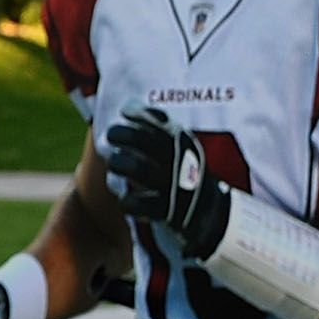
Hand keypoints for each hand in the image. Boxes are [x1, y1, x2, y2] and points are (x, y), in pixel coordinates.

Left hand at [101, 105, 230, 257]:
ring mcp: (175, 188)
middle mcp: (182, 163)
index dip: (142, 115)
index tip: (125, 111)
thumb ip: (159, 129)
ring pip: (140, 170)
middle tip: (110, 134)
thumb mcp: (180, 149)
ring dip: (120, 163)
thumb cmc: (183, 173)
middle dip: (125, 135)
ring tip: (114, 162)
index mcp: (185, 146)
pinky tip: (125, 197)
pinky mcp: (167, 212)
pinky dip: (126, 200)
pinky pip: (137, 204)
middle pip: (149, 143)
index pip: (164, 124)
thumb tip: (128, 105)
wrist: (208, 213)